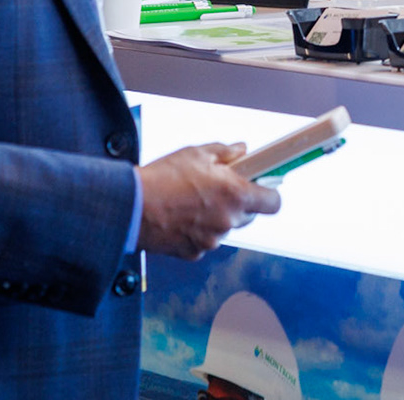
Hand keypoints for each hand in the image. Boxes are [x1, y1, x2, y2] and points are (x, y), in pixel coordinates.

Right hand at [136, 142, 281, 259]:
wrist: (130, 207)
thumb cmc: (162, 178)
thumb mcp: (196, 153)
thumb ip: (226, 152)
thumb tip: (242, 150)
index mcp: (235, 194)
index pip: (273, 203)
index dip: (270, 194)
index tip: (264, 186)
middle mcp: (227, 221)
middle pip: (249, 216)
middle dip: (239, 203)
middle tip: (219, 189)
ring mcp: (211, 240)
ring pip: (225, 228)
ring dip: (216, 217)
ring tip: (192, 202)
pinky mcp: (194, 253)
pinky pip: (204, 241)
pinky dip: (197, 231)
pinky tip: (180, 217)